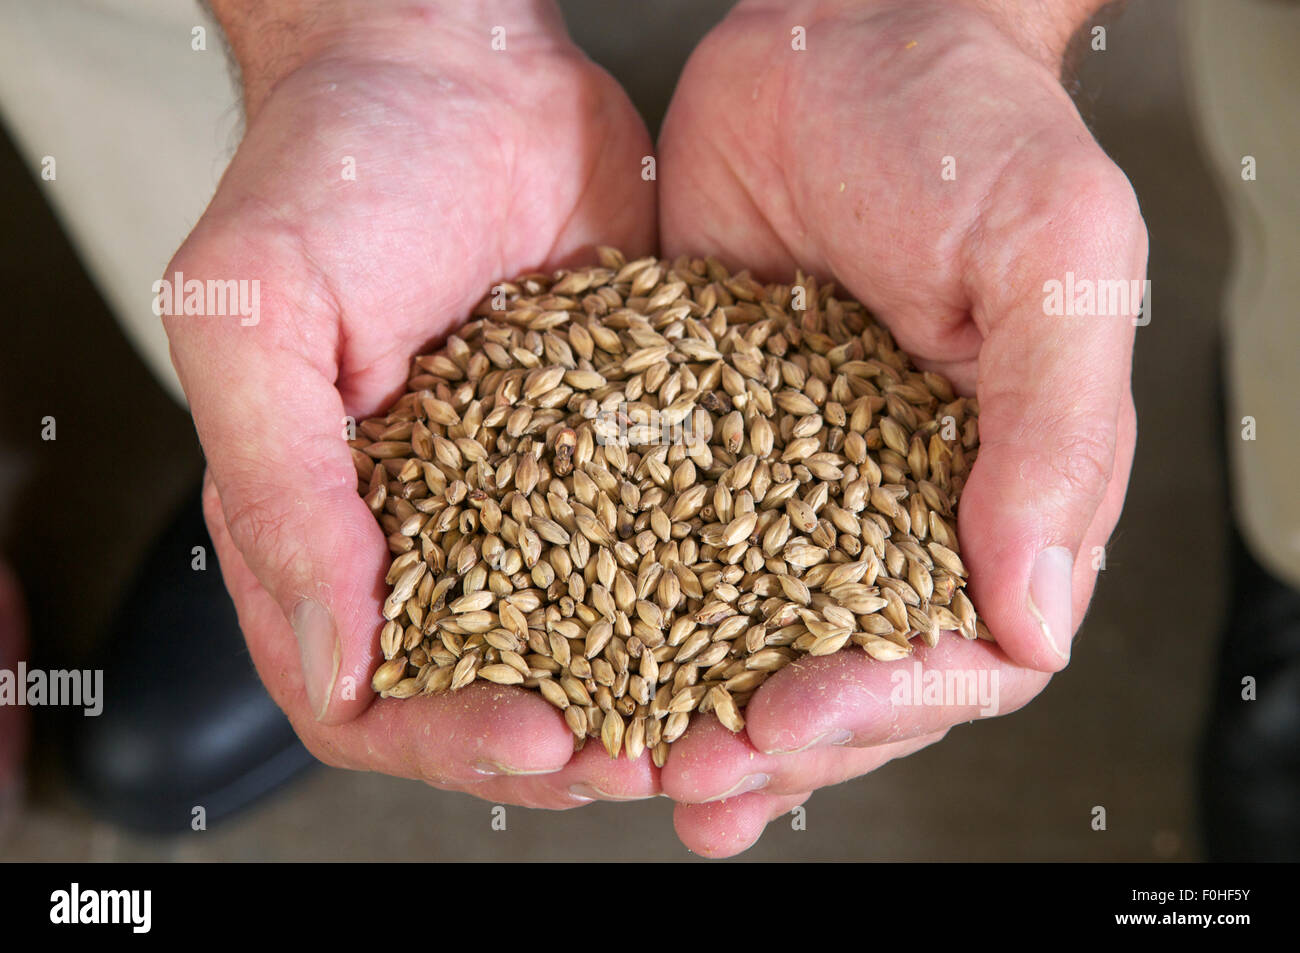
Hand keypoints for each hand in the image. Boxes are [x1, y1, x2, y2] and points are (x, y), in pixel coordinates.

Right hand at [164, 1, 659, 807]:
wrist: (457, 61)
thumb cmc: (336, 163)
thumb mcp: (257, 315)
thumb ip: (280, 488)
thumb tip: (334, 656)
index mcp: (323, 523)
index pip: (361, 694)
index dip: (443, 737)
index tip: (536, 734)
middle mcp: (427, 530)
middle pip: (483, 692)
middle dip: (560, 744)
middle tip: (645, 759)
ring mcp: (526, 498)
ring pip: (582, 642)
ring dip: (643, 695)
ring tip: (715, 722)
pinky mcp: (611, 450)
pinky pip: (655, 547)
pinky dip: (699, 600)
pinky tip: (758, 620)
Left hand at [657, 0, 1145, 854]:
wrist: (838, 34)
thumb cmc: (966, 131)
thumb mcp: (1051, 259)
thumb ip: (1057, 438)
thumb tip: (1037, 624)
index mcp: (1001, 492)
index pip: (964, 654)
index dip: (886, 708)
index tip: (793, 721)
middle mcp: (895, 509)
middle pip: (852, 676)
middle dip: (777, 740)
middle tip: (692, 776)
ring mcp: (791, 485)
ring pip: (754, 638)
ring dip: (700, 714)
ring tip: (638, 770)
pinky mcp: (706, 443)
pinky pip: (670, 552)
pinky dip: (634, 622)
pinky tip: (592, 678)